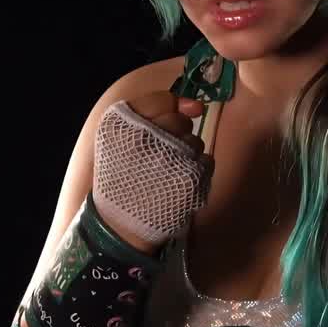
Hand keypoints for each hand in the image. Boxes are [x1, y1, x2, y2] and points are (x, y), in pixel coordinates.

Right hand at [92, 92, 214, 250]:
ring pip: (195, 142)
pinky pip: (206, 161)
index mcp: (122, 127)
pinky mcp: (190, 179)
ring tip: (167, 172)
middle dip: (177, 133)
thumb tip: (196, 105)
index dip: (172, 105)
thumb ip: (152, 112)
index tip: (179, 113)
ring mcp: (170, 160)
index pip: (161, 100)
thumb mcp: (120, 139)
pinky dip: (198, 170)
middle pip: (180, 121)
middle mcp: (145, 140)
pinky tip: (179, 182)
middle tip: (161, 153)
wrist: (122, 226)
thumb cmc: (123, 176)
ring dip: (187, 153)